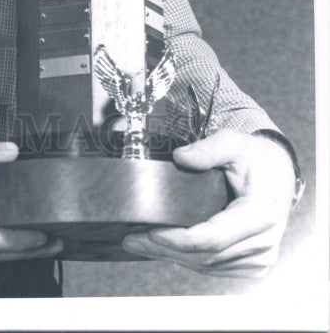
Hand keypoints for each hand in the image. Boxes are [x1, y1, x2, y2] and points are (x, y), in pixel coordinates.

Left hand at [122, 130, 295, 276]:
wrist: (278, 176)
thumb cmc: (254, 159)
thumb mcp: (233, 142)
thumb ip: (208, 148)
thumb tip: (180, 157)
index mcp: (260, 214)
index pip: (213, 238)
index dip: (178, 239)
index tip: (149, 231)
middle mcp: (263, 243)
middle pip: (206, 256)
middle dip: (165, 250)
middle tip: (130, 240)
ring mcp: (260, 259)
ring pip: (208, 266)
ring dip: (172, 257)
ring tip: (139, 244)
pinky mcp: (253, 265)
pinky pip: (215, 267)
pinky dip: (189, 260)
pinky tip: (164, 249)